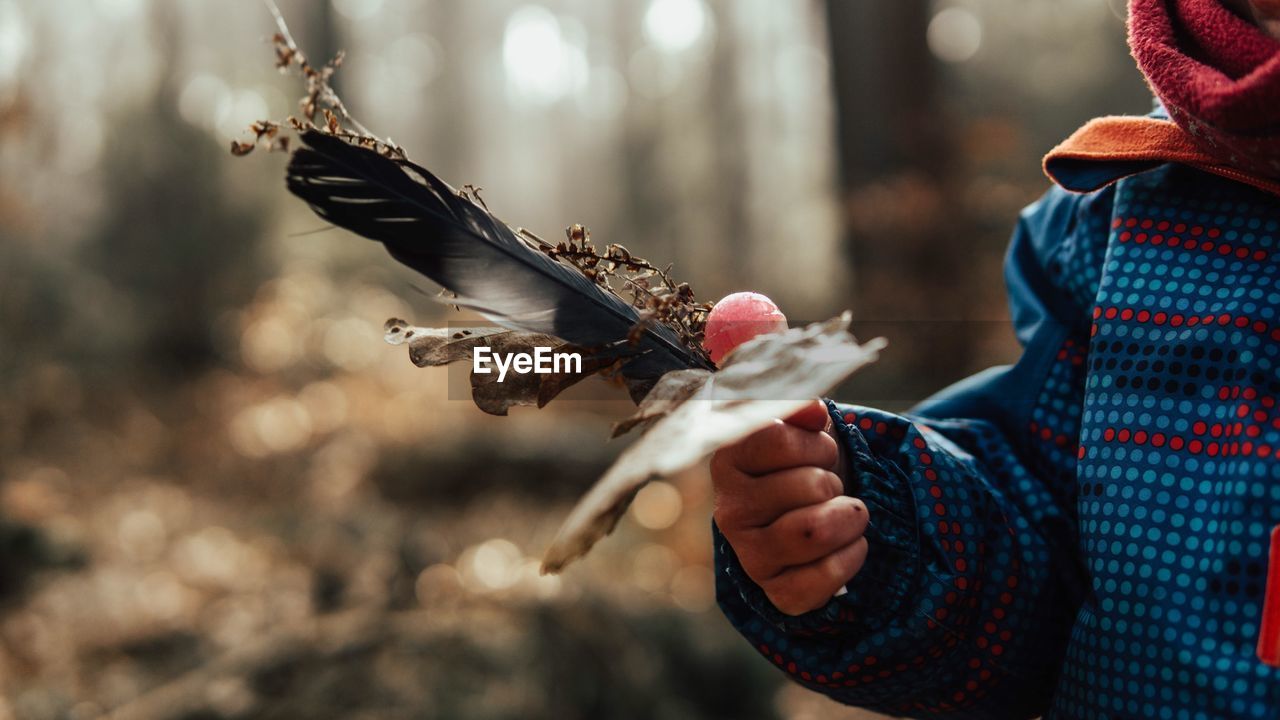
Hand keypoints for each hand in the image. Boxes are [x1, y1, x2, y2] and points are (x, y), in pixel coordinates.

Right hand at [711, 400, 869, 615]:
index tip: (816, 450)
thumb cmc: (802, 467)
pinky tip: (846, 545)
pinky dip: (852, 556)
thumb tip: (811, 411)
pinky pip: (828, 576)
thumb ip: (798, 410)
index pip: (779, 438)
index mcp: (728, 463)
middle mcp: (729, 512)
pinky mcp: (776, 593)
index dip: (815, 442)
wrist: (806, 518)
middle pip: (812, 485)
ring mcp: (749, 556)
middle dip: (834, 481)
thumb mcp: (798, 428)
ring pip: (817, 531)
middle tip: (826, 488)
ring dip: (849, 518)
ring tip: (844, 514)